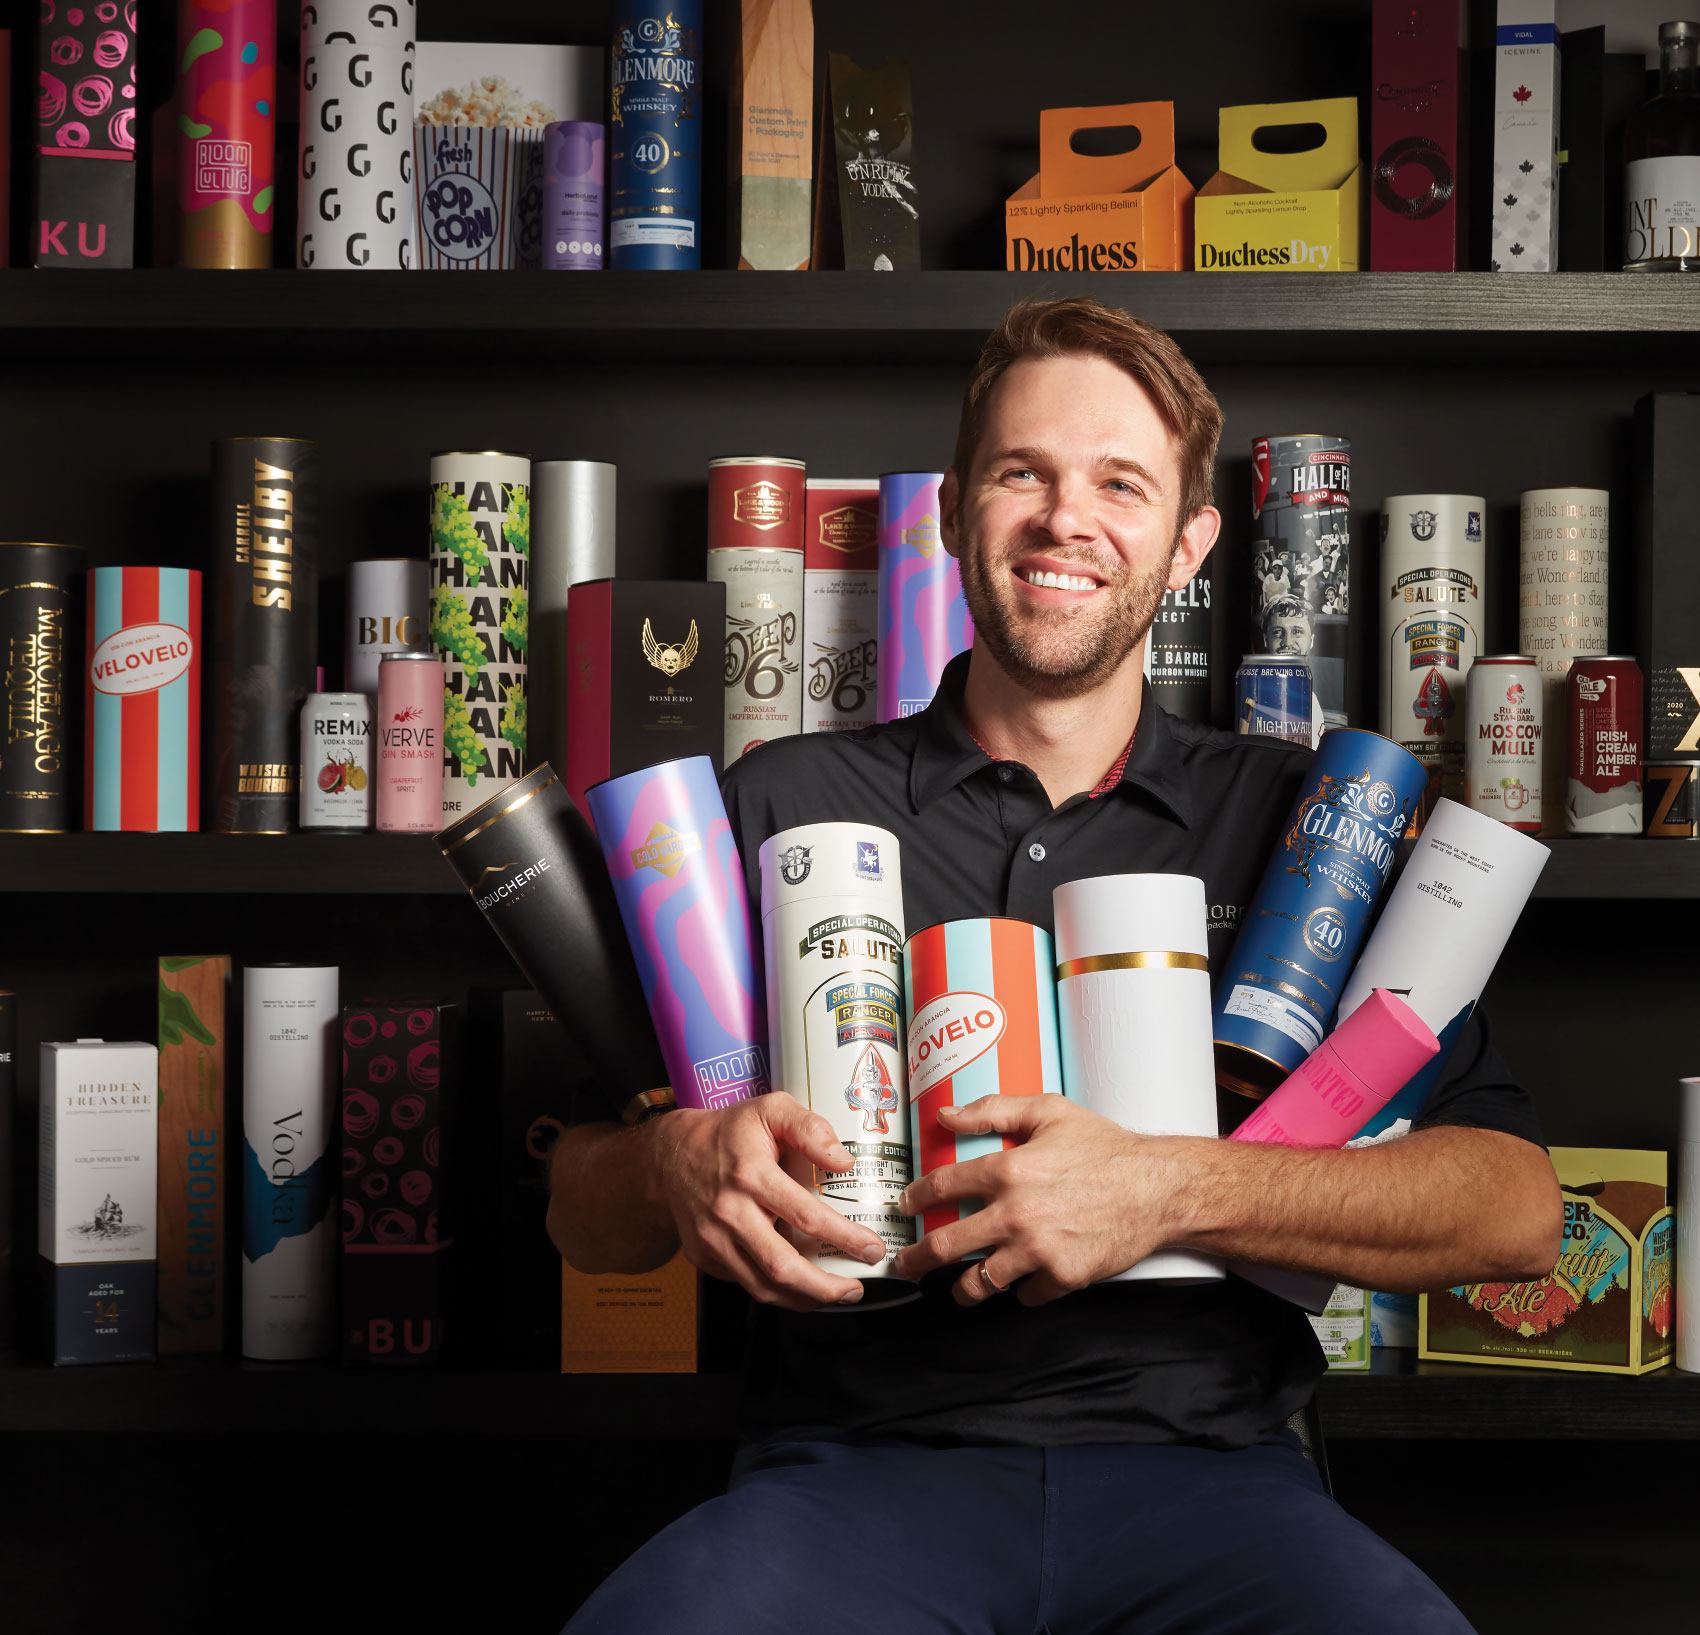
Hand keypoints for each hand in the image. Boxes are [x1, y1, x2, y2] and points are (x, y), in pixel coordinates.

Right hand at [646, 1096, 886, 1310]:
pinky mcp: (705, 1257)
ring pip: (762, 1286)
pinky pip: (745, 1283)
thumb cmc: (729, 1132)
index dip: (844, 1237)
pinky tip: (800, 1284)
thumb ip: (810, 1128)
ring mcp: (713, 1240)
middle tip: (856, 1288)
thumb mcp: (770, 1109)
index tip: (872, 1248)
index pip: (805, 1215)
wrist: (671, 1155)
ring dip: (804, 1298)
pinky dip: (776, 1290)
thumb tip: (844, 1160)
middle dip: (825, 1287)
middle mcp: (729, 1212)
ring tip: (834, 1293)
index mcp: (751, 1175)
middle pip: (782, 1266)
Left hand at [891, 1095, 1188, 1306]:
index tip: (907, 1207)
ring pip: (980, 1283)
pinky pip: (1026, 1295)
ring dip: (962, 1289)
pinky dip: (1021, 1291)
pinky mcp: (1062, 1277)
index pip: (942, 1187)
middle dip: (917, 1259)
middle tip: (905, 1264)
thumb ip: (993, 1110)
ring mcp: (1038, 1251)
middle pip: (946, 1246)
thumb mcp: (1049, 1111)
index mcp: (1009, 1170)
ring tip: (957, 1288)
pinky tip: (1021, 1281)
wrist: (1159, 1189)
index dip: (916, 1198)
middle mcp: (1016, 1214)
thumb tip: (947, 1115)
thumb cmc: (1107, 1148)